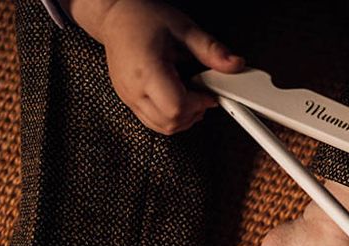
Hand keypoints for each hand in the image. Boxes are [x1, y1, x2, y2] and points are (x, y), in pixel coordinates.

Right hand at [75, 0, 244, 134]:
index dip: (198, 106)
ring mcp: (128, 97)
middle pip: (169, 123)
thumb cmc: (142, 18)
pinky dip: (169, 118)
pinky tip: (177, 101)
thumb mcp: (183, 28)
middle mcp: (134, 88)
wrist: (114, 16)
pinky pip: (152, 121)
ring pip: (161, 128)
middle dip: (193, 115)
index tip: (209, 96)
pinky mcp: (128, 101)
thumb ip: (210, 49)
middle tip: (202, 97)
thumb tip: (234, 64)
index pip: (176, 107)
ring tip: (190, 98)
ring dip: (182, 120)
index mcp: (147, 70)